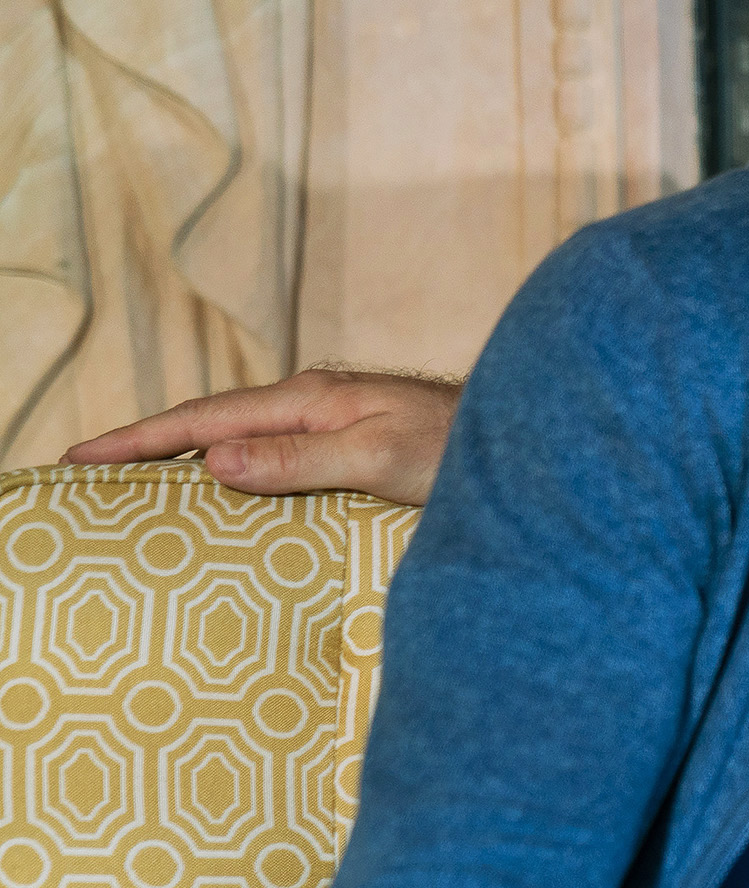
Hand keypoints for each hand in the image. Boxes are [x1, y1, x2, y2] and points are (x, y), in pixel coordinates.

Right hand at [63, 369, 465, 505]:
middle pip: (213, 422)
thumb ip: (298, 460)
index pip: (204, 420)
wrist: (532, 437)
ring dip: (186, 454)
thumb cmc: (463, 450)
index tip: (78, 459)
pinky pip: (273, 451)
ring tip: (133, 482)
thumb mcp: (377, 459)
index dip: (138, 440)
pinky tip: (225, 488)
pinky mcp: (355, 440)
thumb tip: (212, 463)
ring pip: (242, 436)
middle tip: (82, 472)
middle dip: (147, 443)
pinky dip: (233, 465)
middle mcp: (316, 402)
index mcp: (309, 399)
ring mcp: (336, 419)